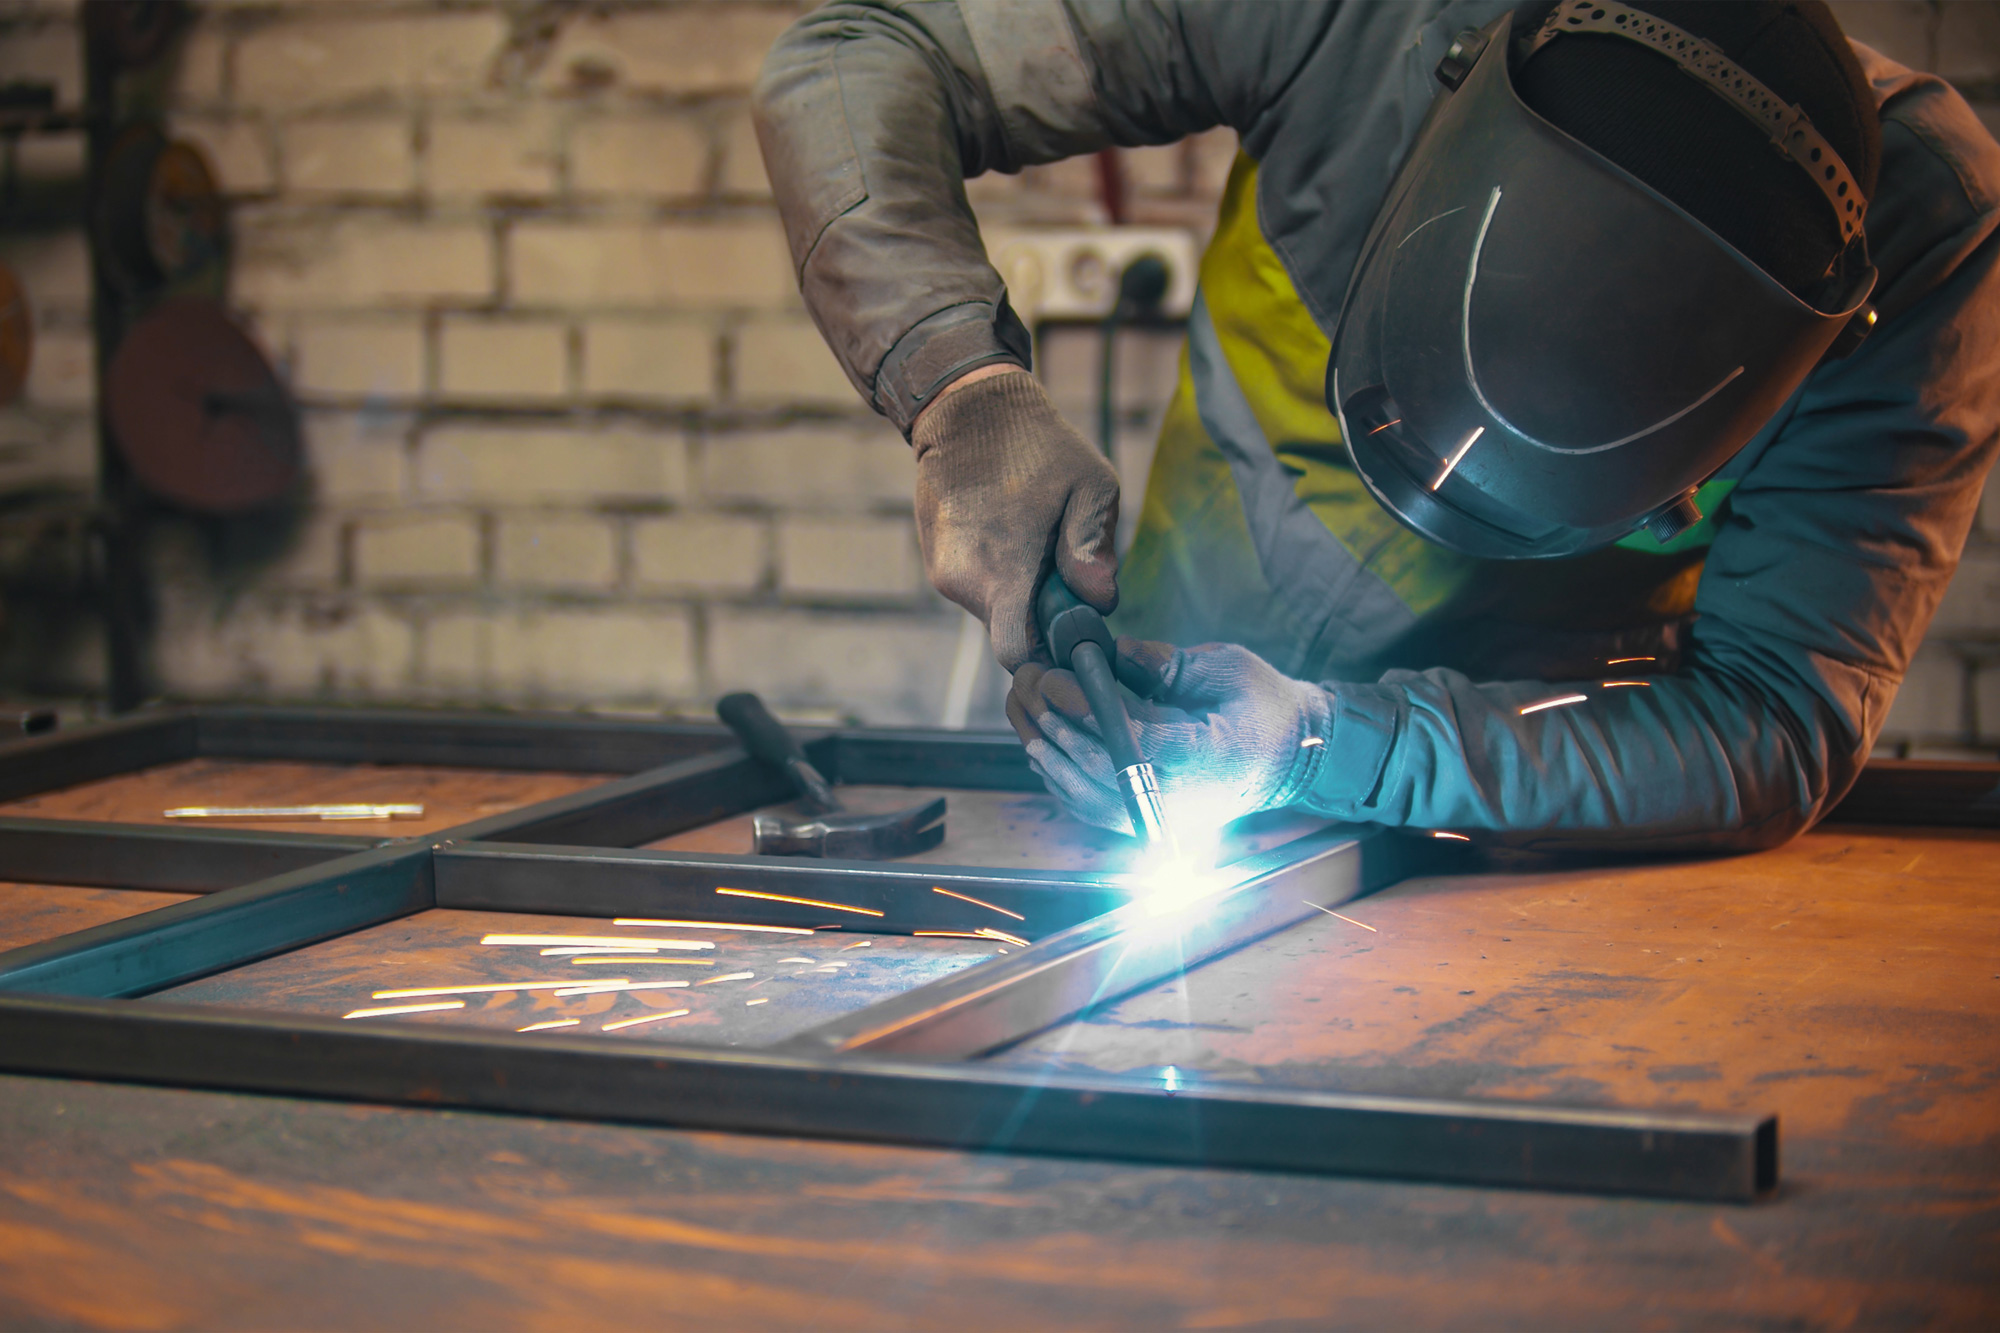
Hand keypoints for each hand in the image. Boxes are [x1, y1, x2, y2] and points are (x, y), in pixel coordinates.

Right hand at [912, 368, 1119, 669]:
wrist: (966, 407)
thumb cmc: (1037, 443)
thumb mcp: (1090, 484)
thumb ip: (1094, 547)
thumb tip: (1100, 602)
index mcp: (1001, 571)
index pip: (1017, 654)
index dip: (1050, 654)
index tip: (1075, 631)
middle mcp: (962, 582)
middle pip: (1010, 633)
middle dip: (1041, 616)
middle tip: (1064, 571)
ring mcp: (943, 572)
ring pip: (994, 610)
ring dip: (1020, 592)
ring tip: (1037, 541)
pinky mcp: (936, 560)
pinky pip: (977, 587)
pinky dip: (999, 575)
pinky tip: (1011, 533)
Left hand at [1006, 637, 1333, 833]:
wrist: (1289, 758)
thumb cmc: (1262, 706)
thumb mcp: (1228, 667)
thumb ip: (1169, 664)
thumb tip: (1111, 654)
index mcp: (1214, 756)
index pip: (1139, 742)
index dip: (1089, 714)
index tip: (1056, 684)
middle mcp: (1190, 799)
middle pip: (1105, 777)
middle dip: (1060, 731)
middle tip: (1031, 691)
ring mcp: (1172, 821)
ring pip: (1094, 802)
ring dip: (1055, 761)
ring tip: (1029, 720)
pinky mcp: (1158, 825)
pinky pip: (1099, 812)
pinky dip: (1067, 783)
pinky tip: (1046, 752)